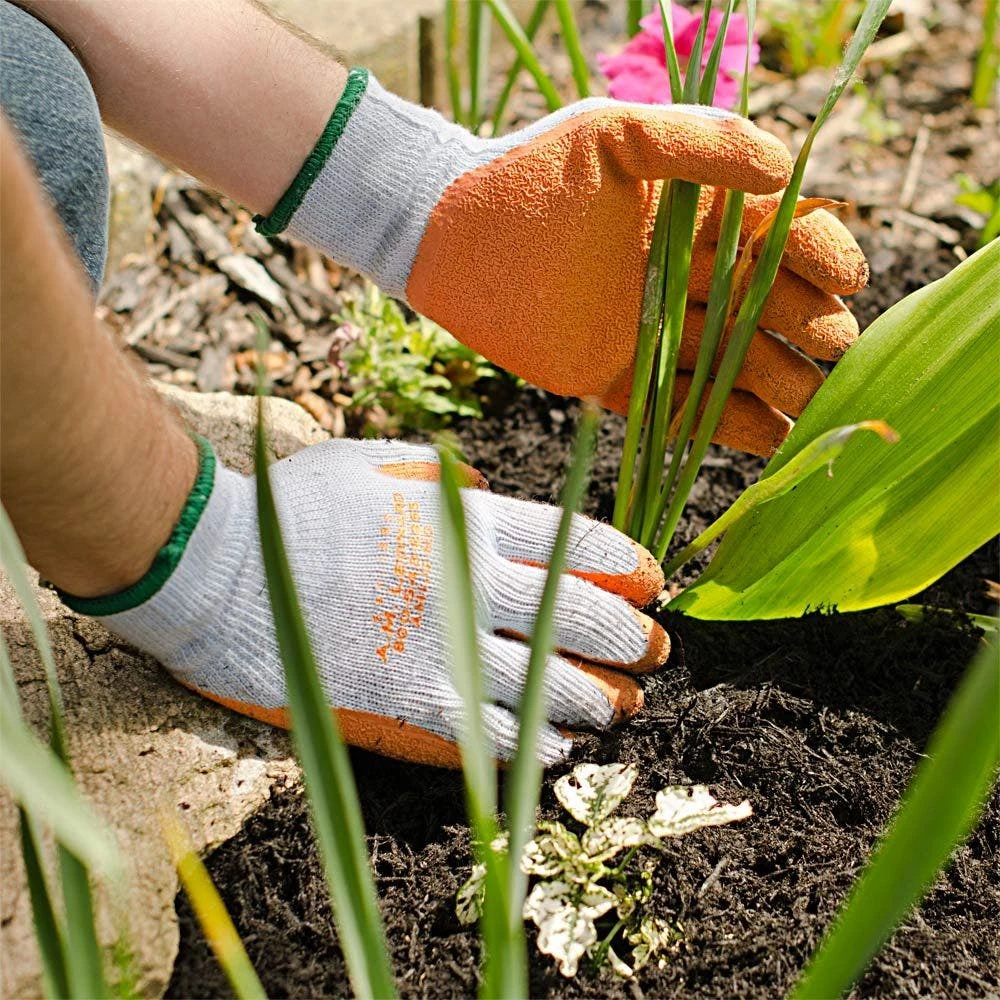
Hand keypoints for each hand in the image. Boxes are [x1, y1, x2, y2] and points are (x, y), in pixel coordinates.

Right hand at [90, 439, 668, 767]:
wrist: (219, 568)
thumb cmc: (293, 506)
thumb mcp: (373, 460)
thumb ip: (442, 476)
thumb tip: (489, 489)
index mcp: (466, 521)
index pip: (574, 544)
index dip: (625, 568)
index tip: (650, 583)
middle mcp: (468, 586)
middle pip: (578, 618)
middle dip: (631, 639)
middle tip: (657, 652)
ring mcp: (439, 649)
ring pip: (548, 682)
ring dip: (600, 699)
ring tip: (625, 708)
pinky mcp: (406, 704)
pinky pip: (490, 730)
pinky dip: (536, 740)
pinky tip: (561, 746)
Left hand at [269, 72, 867, 456]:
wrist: (448, 237)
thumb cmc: (527, 173)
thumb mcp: (613, 136)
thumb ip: (697, 143)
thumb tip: (785, 165)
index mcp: (696, 216)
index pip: (781, 236)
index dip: (820, 257)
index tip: (844, 281)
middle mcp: (685, 276)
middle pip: (769, 309)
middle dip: (810, 330)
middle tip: (834, 352)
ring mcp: (654, 331)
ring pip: (735, 364)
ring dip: (781, 386)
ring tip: (816, 410)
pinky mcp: (618, 378)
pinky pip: (681, 407)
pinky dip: (724, 424)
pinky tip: (768, 437)